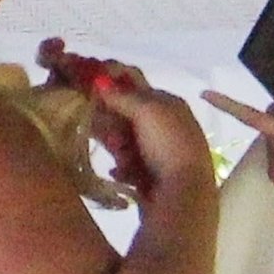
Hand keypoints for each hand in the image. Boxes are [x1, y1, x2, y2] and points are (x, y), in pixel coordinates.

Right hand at [94, 78, 212, 201]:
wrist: (186, 193)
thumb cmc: (169, 145)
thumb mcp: (147, 112)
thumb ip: (122, 96)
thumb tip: (100, 80)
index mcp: (170, 103)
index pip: (135, 84)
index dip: (110, 84)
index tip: (86, 88)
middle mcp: (167, 124)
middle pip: (126, 114)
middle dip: (112, 122)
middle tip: (109, 133)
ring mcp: (161, 150)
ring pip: (125, 140)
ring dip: (118, 147)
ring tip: (121, 158)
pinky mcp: (154, 174)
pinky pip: (129, 165)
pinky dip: (124, 168)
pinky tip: (122, 173)